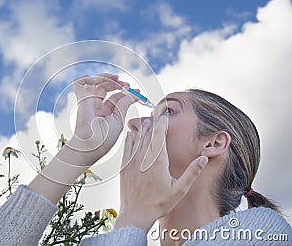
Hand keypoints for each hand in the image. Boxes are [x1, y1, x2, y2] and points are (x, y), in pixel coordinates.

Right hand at [66, 73, 136, 165]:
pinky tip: (98, 79)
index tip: (137, 91)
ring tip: (116, 79)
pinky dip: (86, 78)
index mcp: (105, 113)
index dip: (126, 92)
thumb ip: (125, 105)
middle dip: (117, 83)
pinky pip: (79, 84)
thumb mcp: (119, 120)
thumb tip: (134, 95)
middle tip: (127, 84)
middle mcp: (96, 106)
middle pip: (106, 87)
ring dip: (106, 77)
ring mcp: (88, 102)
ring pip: (95, 83)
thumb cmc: (103, 139)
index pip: (115, 98)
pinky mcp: (81, 99)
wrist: (91, 145)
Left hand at [114, 116, 207, 232]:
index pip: (159, 134)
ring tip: (147, 121)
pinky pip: (127, 147)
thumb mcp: (179, 190)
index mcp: (158, 160)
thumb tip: (203, 158)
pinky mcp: (124, 166)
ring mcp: (132, 161)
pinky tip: (132, 134)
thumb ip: (192, 173)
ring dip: (142, 128)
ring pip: (137, 138)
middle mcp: (143, 157)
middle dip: (153, 122)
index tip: (165, 113)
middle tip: (157, 114)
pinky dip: (130, 138)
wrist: (135, 214)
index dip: (162, 121)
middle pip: (148, 133)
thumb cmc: (158, 203)